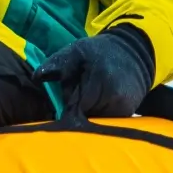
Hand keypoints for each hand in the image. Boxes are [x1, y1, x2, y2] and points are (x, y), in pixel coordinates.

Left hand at [35, 25, 155, 118]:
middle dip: (76, 109)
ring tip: (90, 96)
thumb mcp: (76, 51)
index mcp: (100, 81)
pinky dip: (98, 115)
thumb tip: (38, 77)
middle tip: (79, 92)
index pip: (74, 107)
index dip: (66, 104)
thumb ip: (56, 63)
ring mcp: (124, 108)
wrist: (134, 53)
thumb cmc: (99, 52)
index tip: (64, 97)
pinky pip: (105, 121)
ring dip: (87, 113)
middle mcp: (115, 99)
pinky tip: (99, 102)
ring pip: (94, 121)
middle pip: (84, 117)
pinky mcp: (129, 113)